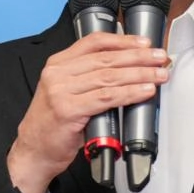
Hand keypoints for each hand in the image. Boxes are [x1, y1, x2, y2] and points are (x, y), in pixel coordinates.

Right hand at [7, 32, 170, 192]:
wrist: (34, 151)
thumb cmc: (53, 125)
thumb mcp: (67, 92)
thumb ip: (88, 79)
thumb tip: (126, 71)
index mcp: (58, 64)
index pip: (94, 43)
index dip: (123, 41)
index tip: (144, 43)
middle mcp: (58, 73)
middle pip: (106, 59)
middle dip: (138, 57)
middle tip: (159, 58)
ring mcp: (61, 91)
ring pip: (109, 77)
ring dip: (139, 75)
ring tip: (158, 75)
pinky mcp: (68, 110)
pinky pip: (106, 98)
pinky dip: (129, 93)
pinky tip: (144, 91)